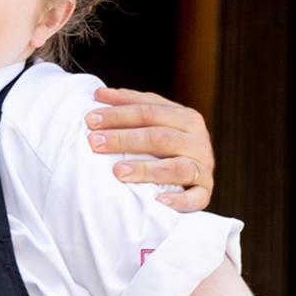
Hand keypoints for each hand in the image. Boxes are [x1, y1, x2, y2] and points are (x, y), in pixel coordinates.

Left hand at [87, 87, 214, 211]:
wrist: (195, 178)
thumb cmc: (164, 148)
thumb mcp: (153, 124)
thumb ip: (132, 108)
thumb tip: (99, 94)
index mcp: (185, 118)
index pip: (149, 111)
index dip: (119, 113)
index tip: (90, 119)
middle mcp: (197, 140)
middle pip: (159, 136)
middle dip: (124, 138)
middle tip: (94, 142)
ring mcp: (203, 167)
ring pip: (176, 167)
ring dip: (146, 169)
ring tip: (118, 171)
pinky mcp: (205, 193)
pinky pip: (195, 198)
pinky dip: (179, 200)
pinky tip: (160, 201)